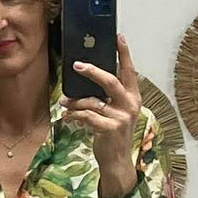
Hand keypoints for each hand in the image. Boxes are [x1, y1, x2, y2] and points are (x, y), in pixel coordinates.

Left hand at [60, 33, 139, 180]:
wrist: (116, 161)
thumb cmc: (113, 134)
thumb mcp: (115, 112)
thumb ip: (107, 96)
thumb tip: (86, 77)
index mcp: (133, 97)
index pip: (129, 71)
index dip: (124, 53)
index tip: (118, 36)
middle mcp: (130, 105)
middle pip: (111, 81)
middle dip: (92, 71)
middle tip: (77, 65)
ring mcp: (121, 118)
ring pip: (93, 101)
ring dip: (75, 101)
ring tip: (65, 103)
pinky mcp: (110, 129)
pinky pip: (87, 116)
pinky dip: (75, 115)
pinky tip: (68, 117)